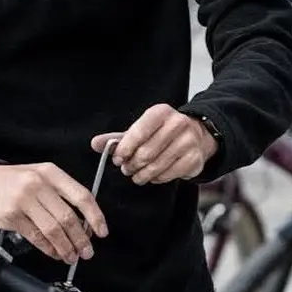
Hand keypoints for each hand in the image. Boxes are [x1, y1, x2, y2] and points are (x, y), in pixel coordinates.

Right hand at [0, 163, 107, 264]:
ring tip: (72, 256)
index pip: (82, 196)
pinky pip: (36, 237)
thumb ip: (61, 194)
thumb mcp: (40, 176)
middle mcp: (39, 185)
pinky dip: (48, 248)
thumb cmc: (14, 181)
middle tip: (87, 251)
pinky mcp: (11, 216)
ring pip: (53, 229)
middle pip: (68, 217)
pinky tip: (54, 253)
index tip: (102, 232)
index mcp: (52, 173)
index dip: (95, 216)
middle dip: (81, 238)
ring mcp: (24, 200)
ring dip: (65, 247)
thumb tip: (84, 222)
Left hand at [91, 105, 217, 185]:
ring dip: (142, 175)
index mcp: (161, 112)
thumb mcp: (140, 130)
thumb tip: (95, 143)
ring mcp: (189, 141)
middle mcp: (178, 123)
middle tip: (127, 169)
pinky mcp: (194, 159)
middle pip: (146, 152)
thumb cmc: (162, 133)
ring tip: (137, 175)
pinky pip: (168, 175)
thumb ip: (117, 138)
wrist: (196, 135)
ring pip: (156, 166)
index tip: (118, 159)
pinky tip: (154, 175)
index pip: (138, 132)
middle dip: (132, 165)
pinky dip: (157, 179)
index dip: (125, 149)